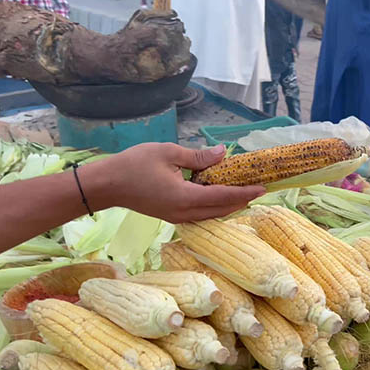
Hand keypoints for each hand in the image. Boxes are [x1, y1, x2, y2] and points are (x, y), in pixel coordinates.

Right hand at [95, 143, 264, 222]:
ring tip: (245, 193)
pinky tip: (221, 196)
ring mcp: (178, 217)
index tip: (263, 188)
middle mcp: (184, 212)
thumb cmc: (134, 165)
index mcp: (185, 197)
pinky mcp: (172, 216)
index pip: (224, 196)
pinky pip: (201, 213)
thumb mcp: (168, 153)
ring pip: (212, 214)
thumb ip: (198, 156)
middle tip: (259, 190)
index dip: (245, 192)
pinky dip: (215, 206)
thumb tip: (223, 153)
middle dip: (242, 200)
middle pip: (222, 209)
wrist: (106, 185)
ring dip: (230, 205)